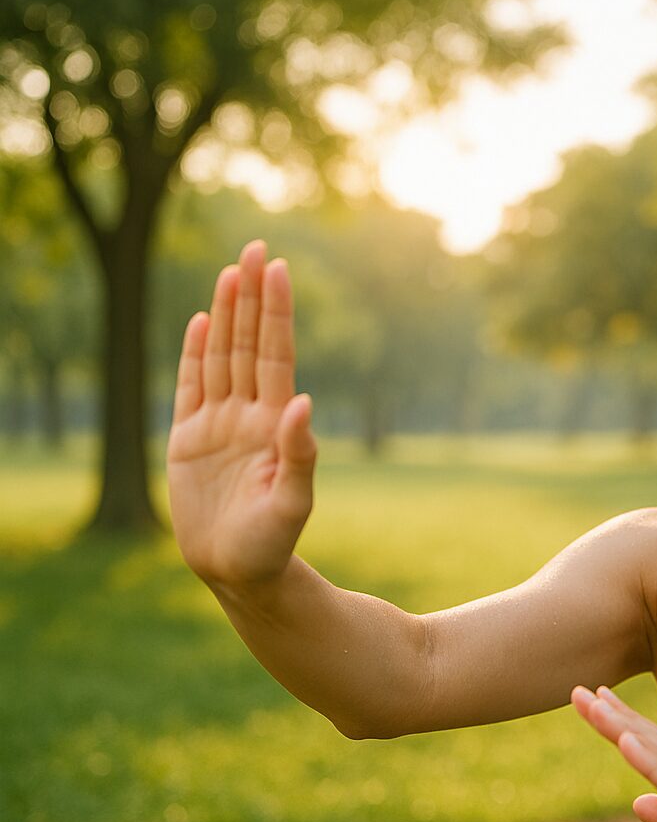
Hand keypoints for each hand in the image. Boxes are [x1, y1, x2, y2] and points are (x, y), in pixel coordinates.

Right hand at [167, 240, 316, 589]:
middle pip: (249, 344)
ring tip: (232, 272)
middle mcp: (249, 416)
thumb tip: (302, 402)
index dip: (277, 313)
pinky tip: (203, 322)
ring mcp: (218, 425)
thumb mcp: (294, 502)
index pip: (276, 355)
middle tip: (257, 249)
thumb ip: (300, 455)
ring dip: (226, 315)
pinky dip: (194, 355)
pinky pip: (190, 388)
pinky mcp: (188, 440)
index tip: (280, 269)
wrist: (239, 572)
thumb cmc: (273, 543)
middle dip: (253, 298)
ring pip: (221, 357)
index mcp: (276, 425)